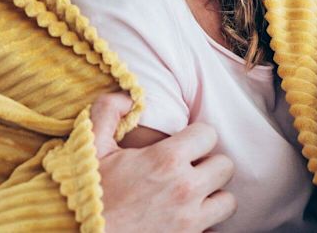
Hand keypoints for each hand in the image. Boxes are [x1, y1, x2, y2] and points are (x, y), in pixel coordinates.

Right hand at [91, 93, 236, 231]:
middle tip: (189, 169)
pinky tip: (186, 219)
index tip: (183, 144)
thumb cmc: (88, 194)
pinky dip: (206, 224)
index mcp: (166, 159)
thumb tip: (128, 97)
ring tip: (192, 195)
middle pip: (224, 166)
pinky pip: (216, 230)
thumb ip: (108, 111)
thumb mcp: (92, 147)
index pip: (209, 135)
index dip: (196, 137)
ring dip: (212, 196)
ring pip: (227, 201)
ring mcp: (190, 220)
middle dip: (208, 164)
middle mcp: (185, 189)